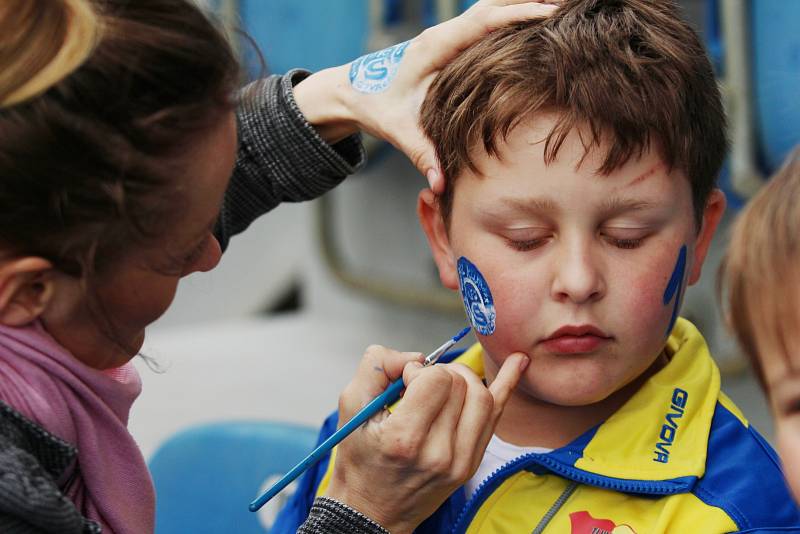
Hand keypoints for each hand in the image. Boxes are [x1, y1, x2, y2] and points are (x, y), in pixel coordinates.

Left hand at [293, 0, 558, 192]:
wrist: (358, 91)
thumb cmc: (380, 108)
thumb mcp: (399, 132)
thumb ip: (422, 156)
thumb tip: (438, 184)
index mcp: (435, 47)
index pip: (483, 22)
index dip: (518, 15)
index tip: (551, 13)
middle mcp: (445, 33)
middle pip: (496, 4)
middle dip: (533, 1)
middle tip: (573, 4)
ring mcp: (450, 33)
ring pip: (495, 7)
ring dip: (526, 4)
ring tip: (566, 6)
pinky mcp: (455, 40)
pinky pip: (491, 20)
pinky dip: (515, 14)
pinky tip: (541, 19)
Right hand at [325, 344, 528, 533]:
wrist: (370, 510)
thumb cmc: (359, 457)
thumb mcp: (351, 406)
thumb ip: (376, 366)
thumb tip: (416, 356)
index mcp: (405, 438)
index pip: (436, 380)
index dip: (419, 370)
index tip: (403, 382)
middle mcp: (438, 453)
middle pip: (461, 385)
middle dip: (440, 373)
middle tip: (418, 384)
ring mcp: (460, 461)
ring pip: (482, 396)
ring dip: (463, 379)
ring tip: (442, 383)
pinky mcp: (470, 463)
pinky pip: (496, 416)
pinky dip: (507, 384)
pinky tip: (518, 362)